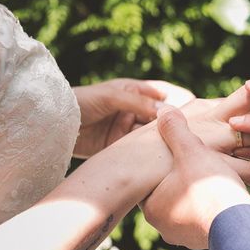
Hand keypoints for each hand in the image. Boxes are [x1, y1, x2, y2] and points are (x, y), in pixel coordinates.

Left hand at [73, 79, 193, 157]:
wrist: (53, 124)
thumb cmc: (81, 101)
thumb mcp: (112, 97)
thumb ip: (139, 102)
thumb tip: (166, 110)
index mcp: (134, 92)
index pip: (163, 95)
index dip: (179, 101)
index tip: (196, 110)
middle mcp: (134, 110)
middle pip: (160, 117)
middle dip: (172, 124)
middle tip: (188, 133)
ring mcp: (127, 129)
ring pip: (151, 134)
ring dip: (161, 140)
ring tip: (175, 147)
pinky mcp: (119, 146)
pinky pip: (138, 149)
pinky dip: (148, 153)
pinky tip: (158, 157)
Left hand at [142, 107, 249, 248]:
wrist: (239, 224)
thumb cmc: (211, 187)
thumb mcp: (192, 150)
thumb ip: (175, 129)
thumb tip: (162, 109)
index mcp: (152, 206)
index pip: (151, 178)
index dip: (165, 161)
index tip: (177, 152)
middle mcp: (163, 226)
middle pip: (171, 192)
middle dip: (185, 177)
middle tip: (197, 163)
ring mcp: (184, 237)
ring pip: (190, 206)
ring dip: (201, 192)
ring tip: (215, 177)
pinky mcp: (204, 242)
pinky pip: (205, 218)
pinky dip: (213, 205)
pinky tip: (224, 193)